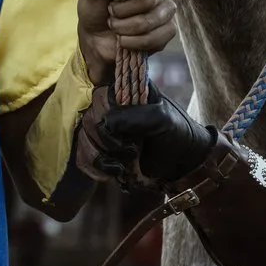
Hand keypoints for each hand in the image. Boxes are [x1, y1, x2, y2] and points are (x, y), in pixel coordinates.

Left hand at [77, 0, 176, 84]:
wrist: (96, 37)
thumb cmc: (96, 8)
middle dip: (123, 10)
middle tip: (111, 12)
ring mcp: (167, 11)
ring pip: (150, 21)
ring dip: (124, 27)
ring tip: (115, 26)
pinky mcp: (167, 32)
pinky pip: (154, 38)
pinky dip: (132, 42)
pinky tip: (123, 39)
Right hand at [78, 87, 216, 186]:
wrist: (182, 162)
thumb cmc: (176, 134)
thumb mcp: (163, 120)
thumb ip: (136, 116)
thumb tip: (106, 123)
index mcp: (126, 92)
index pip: (100, 96)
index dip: (106, 114)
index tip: (126, 133)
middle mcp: (112, 109)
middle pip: (88, 120)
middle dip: (106, 141)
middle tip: (132, 150)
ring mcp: (105, 131)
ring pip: (83, 140)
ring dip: (101, 157)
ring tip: (124, 165)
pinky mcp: (100, 151)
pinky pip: (82, 158)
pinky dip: (95, 168)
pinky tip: (113, 173)